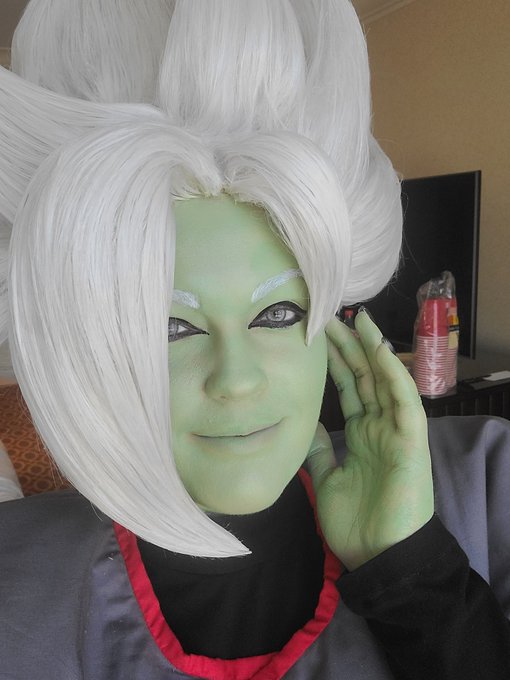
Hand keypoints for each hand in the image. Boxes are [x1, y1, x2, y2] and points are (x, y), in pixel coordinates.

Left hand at [307, 310, 433, 570]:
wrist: (379, 557)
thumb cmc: (356, 522)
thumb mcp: (327, 477)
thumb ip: (320, 449)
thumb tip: (306, 424)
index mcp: (361, 433)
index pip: (349, 387)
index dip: (335, 361)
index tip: (316, 335)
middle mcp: (379, 425)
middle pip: (364, 376)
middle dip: (348, 346)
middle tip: (329, 314)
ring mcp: (397, 430)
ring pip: (384, 380)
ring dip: (371, 350)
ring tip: (356, 320)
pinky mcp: (412, 440)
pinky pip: (403, 401)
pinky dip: (393, 375)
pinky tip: (380, 350)